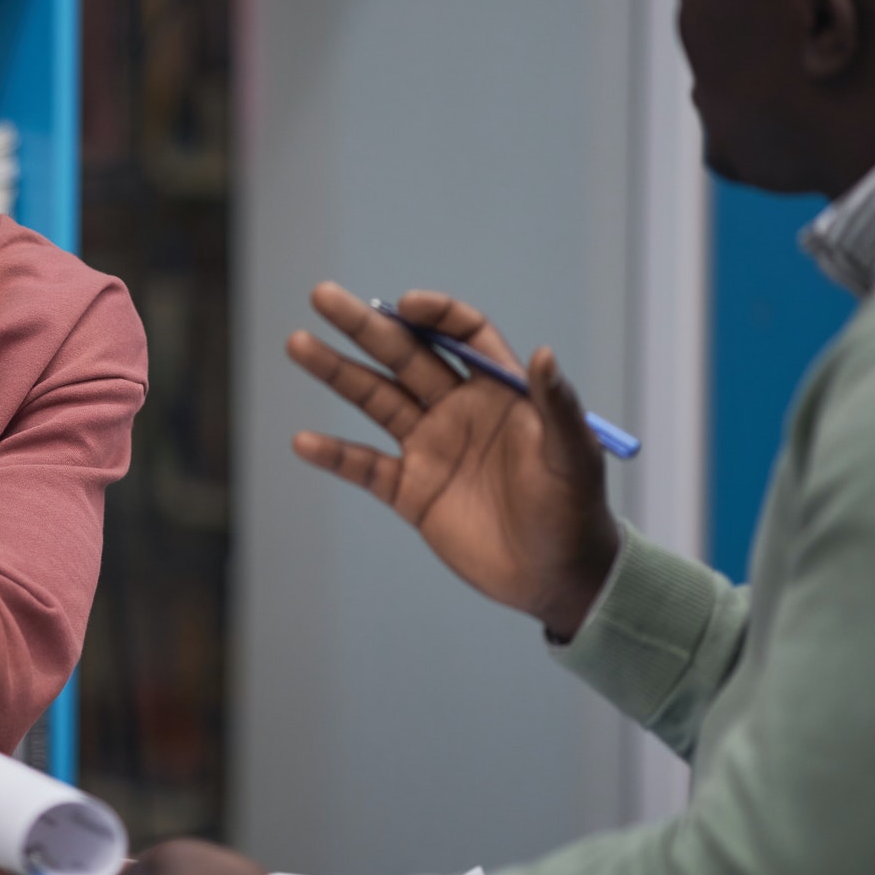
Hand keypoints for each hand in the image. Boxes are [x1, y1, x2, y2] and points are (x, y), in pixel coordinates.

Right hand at [287, 282, 620, 638]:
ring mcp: (430, 448)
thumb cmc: (576, 510)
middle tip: (322, 296)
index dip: (434, 316)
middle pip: (404, 355)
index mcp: (499, 391)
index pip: (461, 334)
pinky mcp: (411, 491)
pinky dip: (334, 454)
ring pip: (375, 399)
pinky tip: (303, 441)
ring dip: (336, 372)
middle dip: (364, 325)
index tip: (404, 307)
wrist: (557, 578)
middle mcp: (458, 409)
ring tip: (298, 344)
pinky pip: (365, 466)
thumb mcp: (574, 456)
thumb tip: (546, 353)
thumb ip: (557, 406)